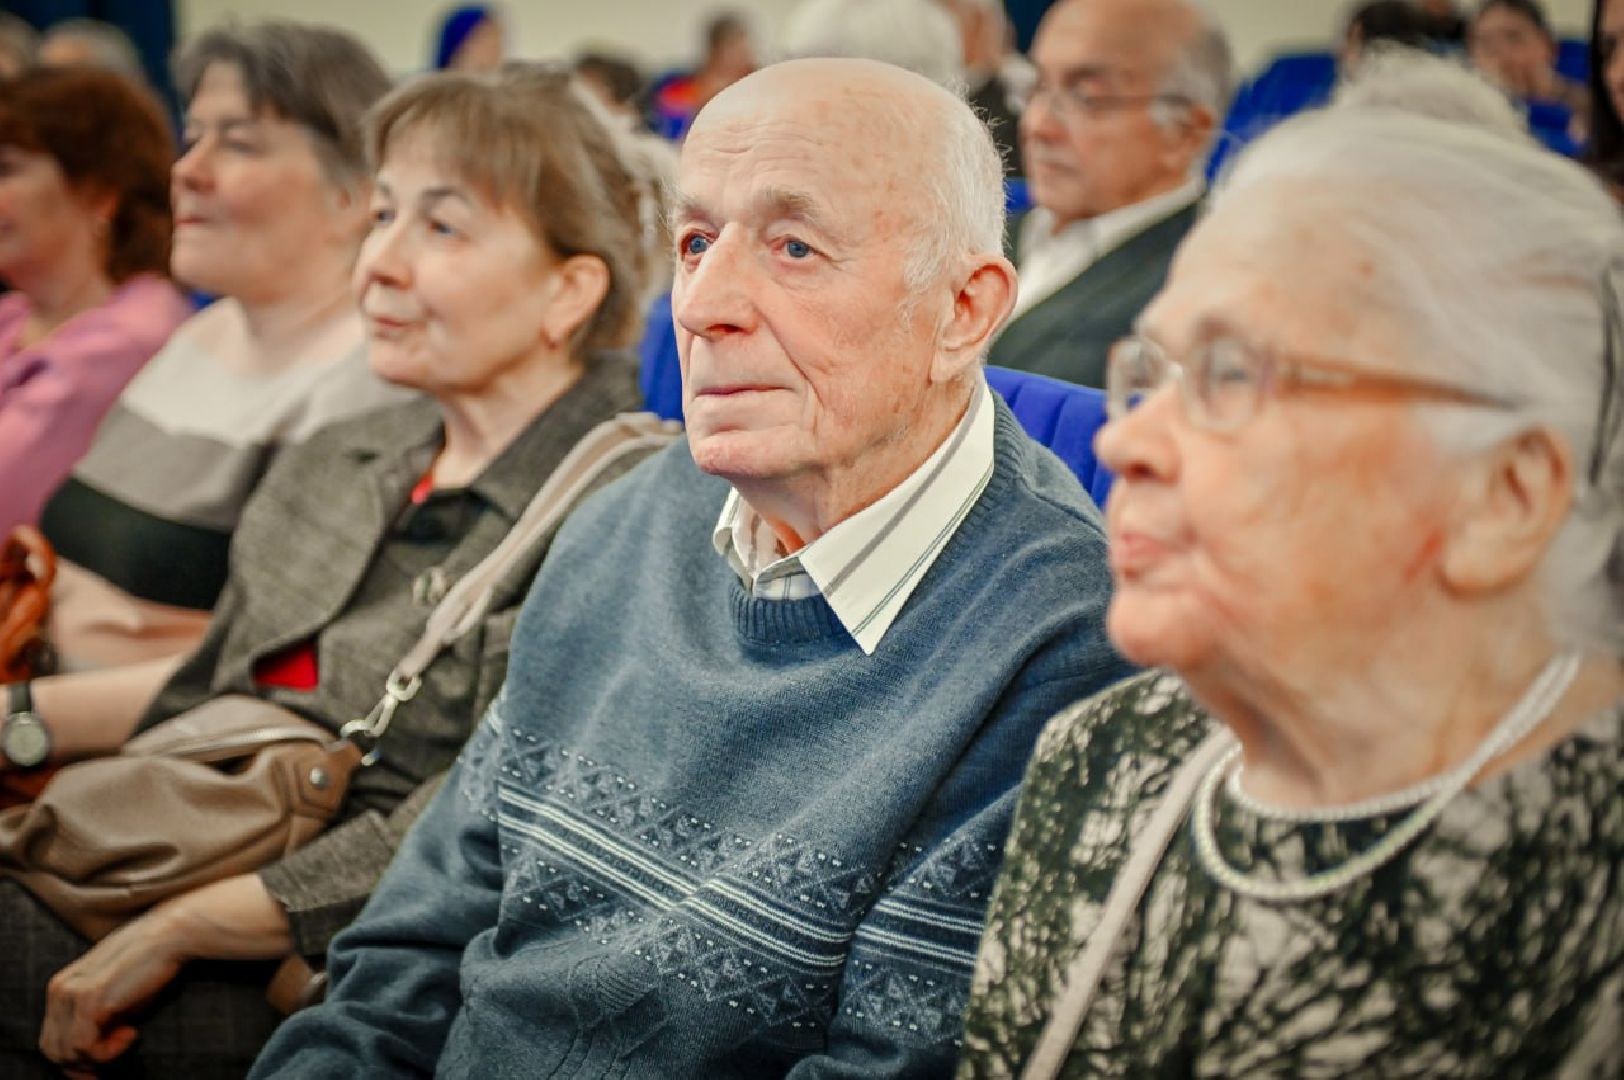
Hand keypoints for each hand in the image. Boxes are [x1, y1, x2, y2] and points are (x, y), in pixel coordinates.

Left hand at [39, 907, 185, 1068]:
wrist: (171, 935)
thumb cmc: (151, 963)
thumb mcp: (115, 993)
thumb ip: (98, 1016)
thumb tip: (93, 1049)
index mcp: (61, 986)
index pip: (51, 1038)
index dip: (76, 1058)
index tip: (103, 1062)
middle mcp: (59, 989)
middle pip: (53, 1050)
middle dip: (82, 1064)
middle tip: (115, 1057)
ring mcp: (71, 994)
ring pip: (65, 1053)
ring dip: (99, 1056)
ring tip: (129, 1034)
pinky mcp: (90, 1000)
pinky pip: (84, 1047)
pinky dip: (108, 1051)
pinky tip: (132, 1031)